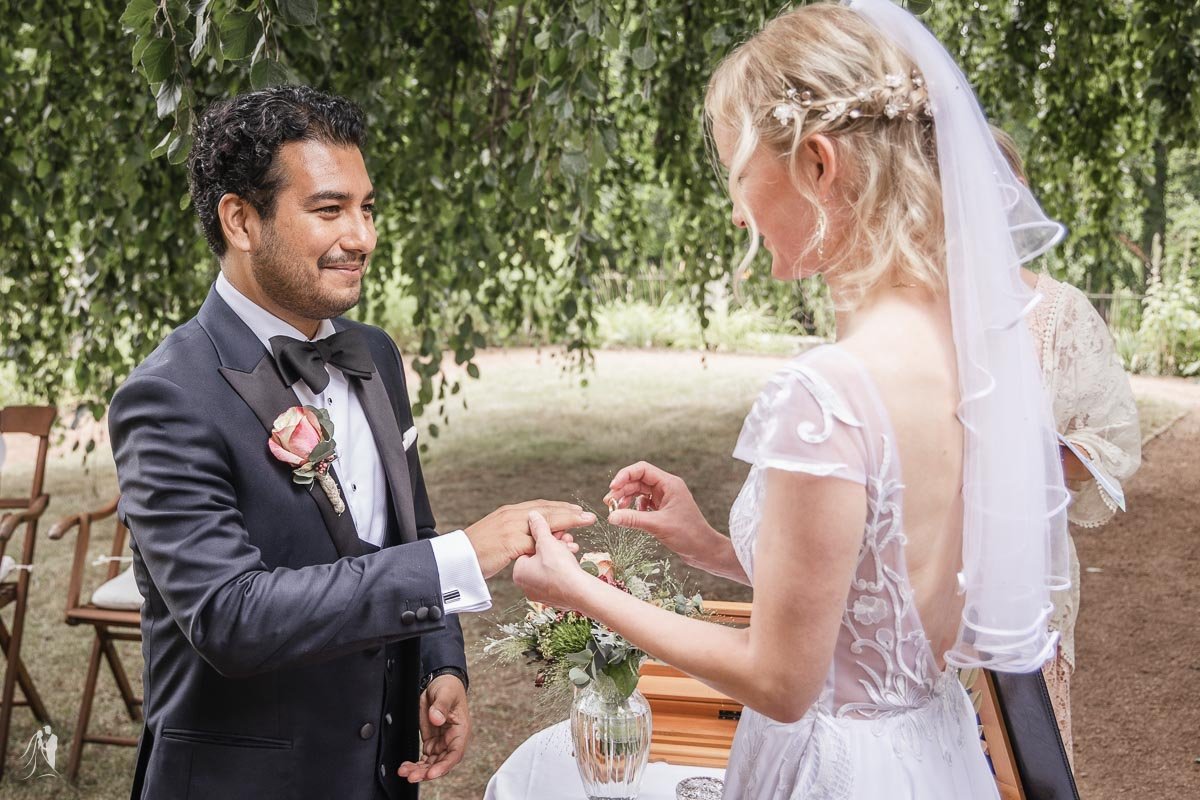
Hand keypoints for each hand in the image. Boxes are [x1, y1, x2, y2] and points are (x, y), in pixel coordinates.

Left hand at [397, 675, 469, 782]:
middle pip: (441, 763)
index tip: (432, 773)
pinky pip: (424, 759)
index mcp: (461, 731)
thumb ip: (441, 706)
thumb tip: (436, 718)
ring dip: (419, 770)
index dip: (444, 766)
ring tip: (405, 772)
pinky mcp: (431, 742)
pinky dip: (415, 765)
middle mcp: (452, 740)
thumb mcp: (446, 694)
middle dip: (427, 772)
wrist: (440, 683)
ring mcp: (441, 742)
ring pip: (432, 764)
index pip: (455, 754)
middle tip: (412, 776)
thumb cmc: (449, 688)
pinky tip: (406, 767)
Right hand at [465, 500, 590, 577]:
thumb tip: (528, 537)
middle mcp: (512, 515)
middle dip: (569, 512)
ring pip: (545, 523)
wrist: (456, 559)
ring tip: (584, 524)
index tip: (574, 509)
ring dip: (567, 523)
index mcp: (509, 512)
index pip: (539, 506)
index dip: (559, 507)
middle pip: (547, 511)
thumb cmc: (476, 551)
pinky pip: (537, 542)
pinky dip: (554, 543)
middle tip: (588, 515)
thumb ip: (513, 532)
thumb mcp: (496, 535)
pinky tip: (568, 545)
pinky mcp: (511, 542)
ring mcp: (511, 528)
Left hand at [512, 512, 595, 612]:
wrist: (580, 593)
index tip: (556, 532)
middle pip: (540, 557)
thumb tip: (533, 515)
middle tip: (566, 538)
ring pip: (550, 567)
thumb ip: (539, 527)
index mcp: (519, 572)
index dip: (544, 537)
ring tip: (571, 548)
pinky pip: (557, 579)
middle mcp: (526, 585)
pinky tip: (573, 562)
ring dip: (561, 555)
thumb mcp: (547, 542)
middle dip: (554, 545)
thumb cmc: (560, 568)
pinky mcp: (553, 599)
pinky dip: (564, 569)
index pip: (528, 547)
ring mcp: (540, 594)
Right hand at [603, 462, 719, 566]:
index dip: (624, 476)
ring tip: (615, 510)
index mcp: (669, 483)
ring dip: (626, 499)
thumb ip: (633, 519)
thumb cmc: (688, 535)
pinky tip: (631, 517)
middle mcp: (667, 487)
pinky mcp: (663, 509)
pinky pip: (644, 503)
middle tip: (609, 503)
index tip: (612, 488)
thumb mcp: (657, 525)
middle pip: (638, 480)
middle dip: (622, 490)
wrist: (704, 550)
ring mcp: (665, 498)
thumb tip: (611, 517)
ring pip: (639, 492)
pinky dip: (634, 508)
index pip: (642, 470)